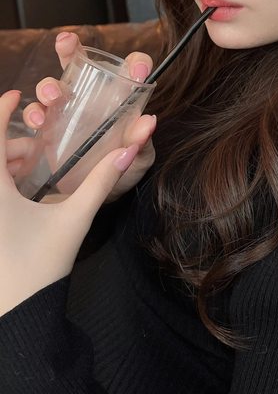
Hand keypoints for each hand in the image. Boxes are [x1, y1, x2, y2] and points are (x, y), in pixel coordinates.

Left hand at [0, 90, 138, 315]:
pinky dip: (1, 180)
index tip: (17, 96)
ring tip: (33, 170)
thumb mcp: (75, 217)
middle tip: (38, 147)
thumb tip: (131, 149)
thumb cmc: (43, 264)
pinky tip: (22, 191)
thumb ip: (102, 181)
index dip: (2, 110)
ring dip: (5, 161)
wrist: (17, 314)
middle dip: (11, 142)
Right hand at [10, 32, 156, 200]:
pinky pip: (37, 114)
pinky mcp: (51, 128)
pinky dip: (33, 114)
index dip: (136, 64)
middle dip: (69, 49)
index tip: (139, 72)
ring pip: (53, 86)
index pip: (132, 68)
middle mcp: (95, 96)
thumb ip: (141, 140)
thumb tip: (148, 123)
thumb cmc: (126, 166)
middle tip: (66, 45)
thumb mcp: (139, 156)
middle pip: (81, 63)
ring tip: (52, 97)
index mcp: (124, 96)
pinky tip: (37, 123)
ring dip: (48, 86)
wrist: (102, 193)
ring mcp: (70, 109)